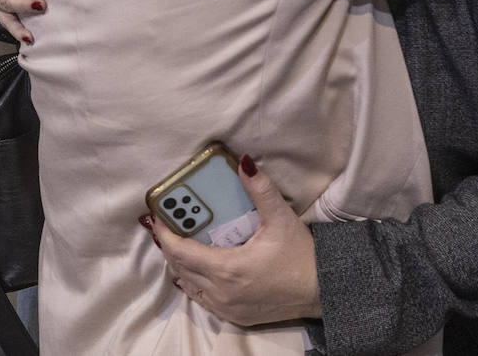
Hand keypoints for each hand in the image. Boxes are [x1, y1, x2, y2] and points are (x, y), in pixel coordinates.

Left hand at [145, 155, 321, 325]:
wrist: (321, 291)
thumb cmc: (301, 255)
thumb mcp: (280, 218)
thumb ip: (260, 189)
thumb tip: (244, 161)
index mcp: (228, 268)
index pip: (182, 252)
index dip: (165, 235)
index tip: (156, 218)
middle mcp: (221, 292)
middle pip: (181, 268)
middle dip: (170, 246)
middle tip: (168, 226)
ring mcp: (226, 307)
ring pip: (189, 285)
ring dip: (181, 265)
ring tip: (180, 243)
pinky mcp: (233, 316)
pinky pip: (202, 299)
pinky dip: (194, 282)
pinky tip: (197, 270)